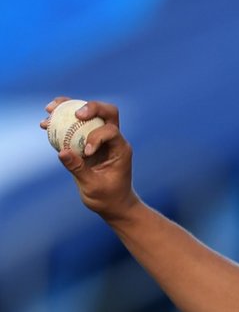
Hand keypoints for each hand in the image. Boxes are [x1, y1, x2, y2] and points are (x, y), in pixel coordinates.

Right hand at [40, 98, 138, 218]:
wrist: (113, 204)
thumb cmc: (108, 197)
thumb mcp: (93, 186)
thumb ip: (78, 169)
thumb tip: (61, 152)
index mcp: (121, 150)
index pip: (111, 131)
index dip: (96, 136)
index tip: (86, 152)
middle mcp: (113, 140)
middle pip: (107, 112)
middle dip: (91, 107)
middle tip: (75, 113)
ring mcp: (101, 139)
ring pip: (90, 115)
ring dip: (70, 108)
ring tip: (49, 110)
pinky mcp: (88, 141)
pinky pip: (76, 126)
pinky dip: (62, 121)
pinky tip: (45, 123)